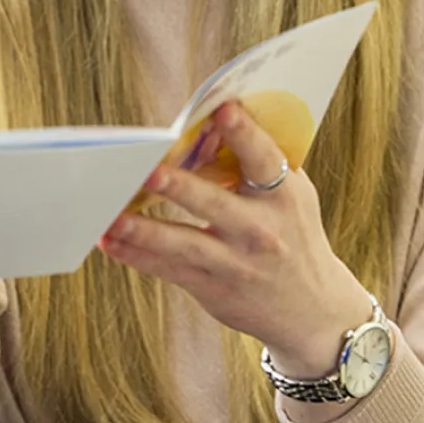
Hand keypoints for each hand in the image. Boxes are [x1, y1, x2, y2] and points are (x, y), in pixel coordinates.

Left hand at [97, 101, 371, 378]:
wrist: (315, 311)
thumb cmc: (292, 232)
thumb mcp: (292, 196)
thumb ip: (259, 160)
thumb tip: (213, 118)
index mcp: (284, 197)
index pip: (264, 161)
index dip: (245, 134)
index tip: (223, 111)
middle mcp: (260, 231)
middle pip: (214, 204)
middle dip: (180, 187)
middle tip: (150, 170)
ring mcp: (235, 263)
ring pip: (184, 243)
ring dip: (144, 230)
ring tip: (111, 218)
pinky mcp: (212, 287)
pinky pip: (168, 268)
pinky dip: (135, 255)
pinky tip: (108, 240)